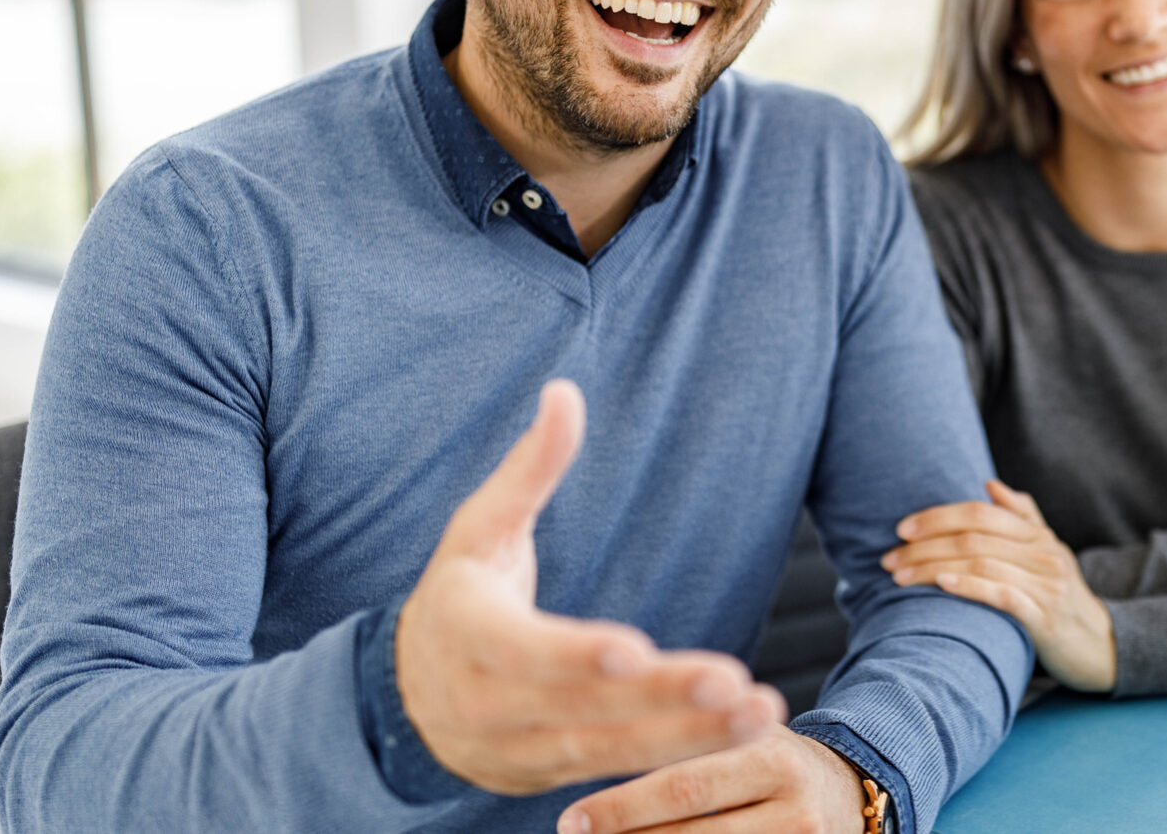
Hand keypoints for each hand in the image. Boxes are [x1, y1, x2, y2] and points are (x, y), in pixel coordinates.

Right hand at [394, 380, 786, 795]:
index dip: (574, 655)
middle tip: (734, 685)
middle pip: (581, 708)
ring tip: (760, 711)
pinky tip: (741, 732)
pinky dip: (681, 756)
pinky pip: (619, 770)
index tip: (634, 651)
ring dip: (689, 737)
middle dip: (660, 702)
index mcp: (466, 632)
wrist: (406, 698)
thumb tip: (566, 391)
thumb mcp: (479, 527)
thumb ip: (529, 467)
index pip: (521, 651)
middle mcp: (487, 704)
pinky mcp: (552, 775)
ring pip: (609, 750)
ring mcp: (518, 750)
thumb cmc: (459, 594)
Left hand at [559, 724, 866, 833]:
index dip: (625, 807)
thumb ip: (692, 740)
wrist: (851, 794)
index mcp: (772, 757)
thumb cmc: (770, 762)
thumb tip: (603, 743)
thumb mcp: (745, 737)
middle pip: (696, 833)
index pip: (688, 784)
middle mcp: (794, 807)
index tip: (570, 819)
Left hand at [883, 480, 1117, 691]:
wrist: (1100, 646)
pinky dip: (969, 586)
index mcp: (1038, 535)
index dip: (938, 516)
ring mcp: (1046, 585)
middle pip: (974, 537)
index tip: (902, 529)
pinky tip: (941, 584)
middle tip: (889, 558)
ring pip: (980, 563)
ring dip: (932, 568)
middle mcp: (1043, 553)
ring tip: (900, 577)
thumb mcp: (1049, 552)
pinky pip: (1003, 595)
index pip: (981, 512)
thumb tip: (989, 484)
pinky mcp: (1045, 618)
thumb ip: (1023, 517)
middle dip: (924, 545)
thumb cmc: (1063, 598)